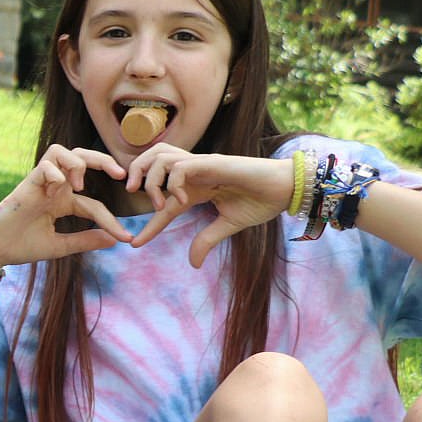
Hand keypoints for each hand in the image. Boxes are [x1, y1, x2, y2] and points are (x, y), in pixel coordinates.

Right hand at [0, 144, 133, 265]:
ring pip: (61, 151)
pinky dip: (56, 173)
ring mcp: (39, 184)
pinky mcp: (26, 185)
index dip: (111, 220)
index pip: (93, 204)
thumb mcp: (60, 246)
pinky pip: (44, 165)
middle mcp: (52, 188)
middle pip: (81, 157)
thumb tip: (116, 239)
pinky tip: (59, 189)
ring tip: (80, 184)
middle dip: (103, 160)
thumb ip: (85, 240)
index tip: (125, 237)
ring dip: (77, 162)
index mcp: (60, 202)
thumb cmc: (20, 247)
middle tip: (120, 174)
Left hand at [126, 146, 291, 266]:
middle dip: (135, 173)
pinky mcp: (213, 162)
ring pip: (161, 157)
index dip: (149, 223)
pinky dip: (174, 182)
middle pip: (152, 159)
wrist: (287, 190)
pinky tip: (182, 200)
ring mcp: (202, 165)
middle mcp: (194, 172)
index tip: (135, 244)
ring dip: (152, 180)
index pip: (164, 201)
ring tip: (159, 204)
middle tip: (133, 195)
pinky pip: (181, 167)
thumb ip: (207, 239)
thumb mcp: (228, 225)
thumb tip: (193, 264)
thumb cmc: (262, 202)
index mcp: (196, 186)